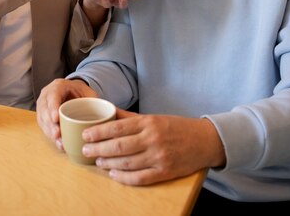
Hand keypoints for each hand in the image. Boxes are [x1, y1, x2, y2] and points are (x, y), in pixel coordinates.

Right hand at [36, 78, 97, 147]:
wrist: (72, 92)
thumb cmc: (80, 92)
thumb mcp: (88, 92)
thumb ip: (93, 101)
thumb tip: (104, 116)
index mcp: (58, 86)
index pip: (53, 96)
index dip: (53, 107)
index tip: (56, 119)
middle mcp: (47, 96)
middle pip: (45, 110)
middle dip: (50, 124)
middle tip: (58, 135)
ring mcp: (43, 107)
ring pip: (43, 120)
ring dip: (50, 133)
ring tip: (60, 143)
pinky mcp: (43, 118)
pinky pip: (44, 128)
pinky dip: (51, 137)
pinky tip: (60, 144)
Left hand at [80, 111, 223, 185]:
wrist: (204, 140)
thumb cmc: (176, 127)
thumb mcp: (154, 118)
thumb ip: (130, 118)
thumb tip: (108, 111)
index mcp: (149, 123)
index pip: (118, 127)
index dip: (99, 132)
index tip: (86, 134)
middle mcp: (152, 139)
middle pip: (119, 146)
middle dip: (99, 148)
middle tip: (85, 150)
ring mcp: (159, 156)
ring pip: (127, 163)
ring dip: (109, 164)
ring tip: (97, 162)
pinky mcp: (165, 172)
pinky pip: (140, 178)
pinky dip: (125, 178)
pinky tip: (114, 175)